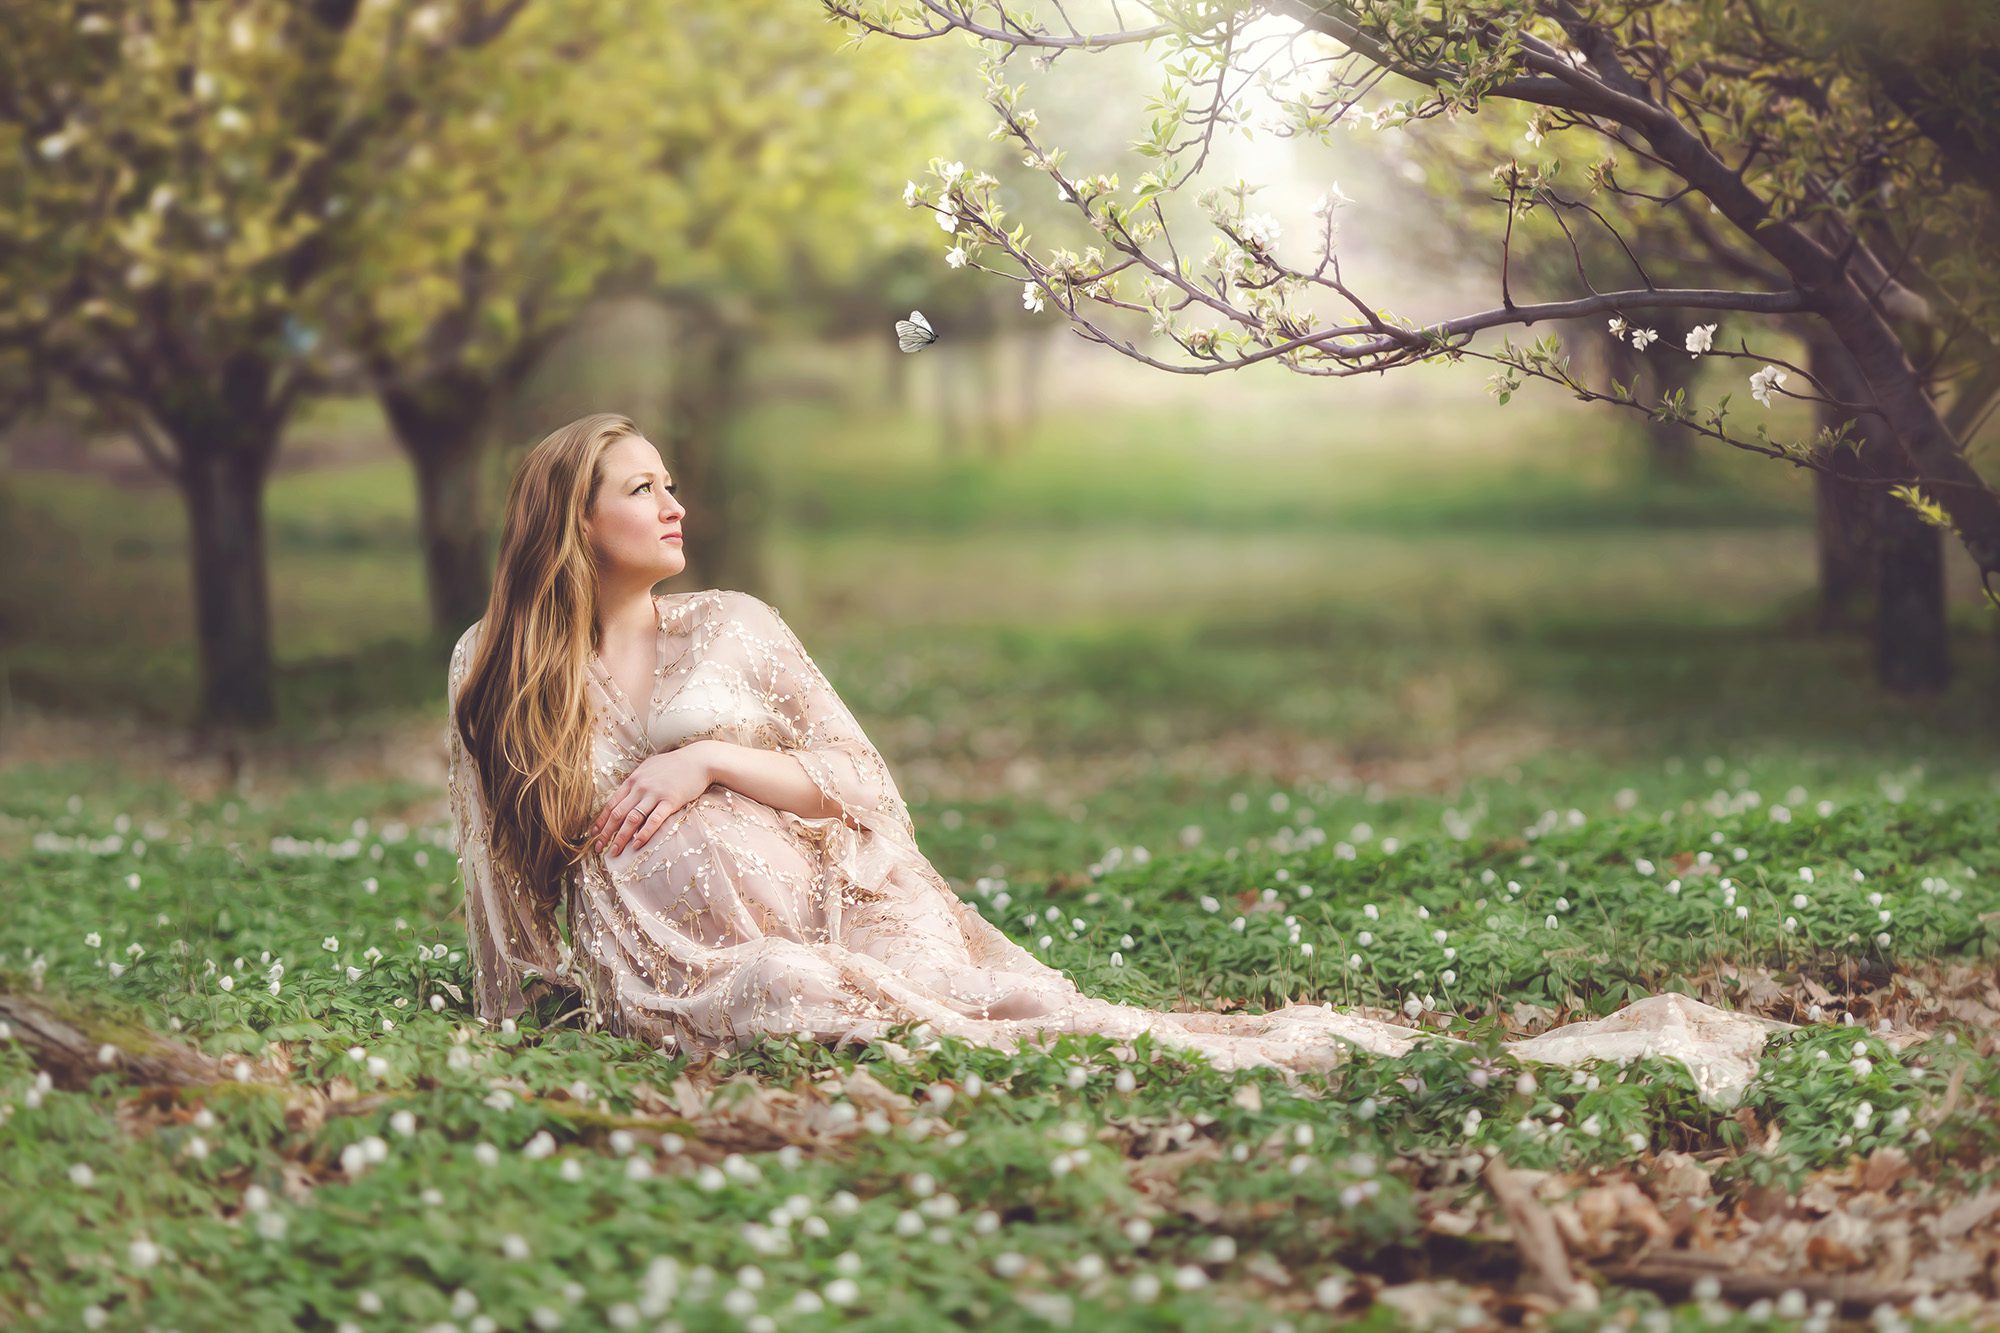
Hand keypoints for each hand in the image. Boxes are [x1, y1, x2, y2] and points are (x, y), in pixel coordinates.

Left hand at [587, 743, 715, 856]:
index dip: (601, 820)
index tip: (594, 834)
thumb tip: (626, 795)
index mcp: (633, 780)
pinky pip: (653, 820)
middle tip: (598, 848)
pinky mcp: (670, 801)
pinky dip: (643, 834)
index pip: (612, 803)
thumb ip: (637, 781)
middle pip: (618, 813)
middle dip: (606, 833)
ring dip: (621, 837)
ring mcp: (654, 794)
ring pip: (632, 818)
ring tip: (614, 851)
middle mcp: (640, 787)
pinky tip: (637, 845)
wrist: (699, 760)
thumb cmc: (675, 765)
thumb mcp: (650, 767)